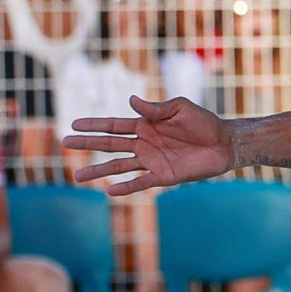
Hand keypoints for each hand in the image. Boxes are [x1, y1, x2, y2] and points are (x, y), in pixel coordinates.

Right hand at [62, 95, 238, 193]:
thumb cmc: (204, 122)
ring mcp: (152, 160)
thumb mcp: (180, 109)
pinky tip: (110, 191)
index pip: (114, 125)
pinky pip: (141, 182)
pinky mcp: (164, 175)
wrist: (225, 143)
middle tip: (65, 143)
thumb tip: (131, 100)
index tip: (74, 124)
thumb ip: (156, 108)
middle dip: (88, 144)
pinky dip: (126, 187)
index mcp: (146, 125)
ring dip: (99, 171)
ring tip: (78, 176)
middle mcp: (145, 143)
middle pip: (110, 144)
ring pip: (119, 166)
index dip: (95, 125)